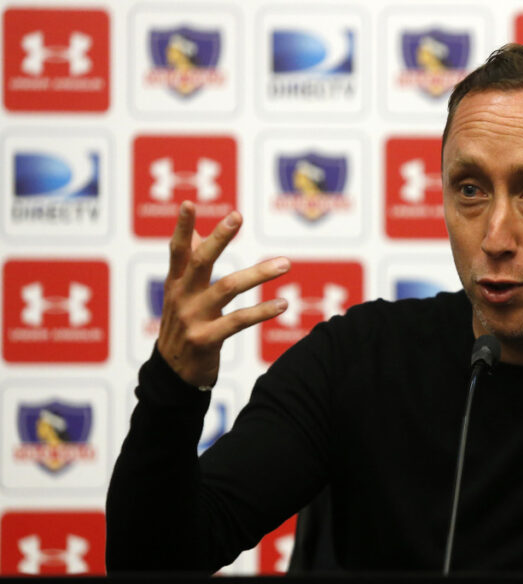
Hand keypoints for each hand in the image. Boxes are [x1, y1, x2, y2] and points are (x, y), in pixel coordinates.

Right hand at [156, 202, 290, 387]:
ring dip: (259, 274)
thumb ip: (190, 266)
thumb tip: (200, 233)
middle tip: (237, 216)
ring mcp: (192, 319)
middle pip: (200, 261)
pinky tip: (283, 304)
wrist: (173, 375)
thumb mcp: (181, 297)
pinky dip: (263, 312)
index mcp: (175, 284)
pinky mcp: (206, 340)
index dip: (182, 227)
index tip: (189, 204)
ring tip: (285, 264)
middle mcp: (181, 297)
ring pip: (228, 288)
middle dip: (219, 238)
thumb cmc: (184, 328)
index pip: (177, 250)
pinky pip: (238, 321)